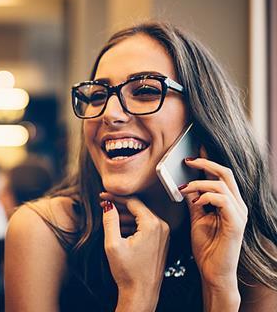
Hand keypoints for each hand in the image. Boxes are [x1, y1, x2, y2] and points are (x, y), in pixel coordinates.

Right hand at [100, 192, 169, 309]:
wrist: (141, 293)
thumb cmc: (129, 273)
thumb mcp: (113, 244)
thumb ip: (110, 221)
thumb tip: (108, 205)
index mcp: (152, 225)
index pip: (133, 201)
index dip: (116, 197)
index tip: (103, 196)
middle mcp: (162, 227)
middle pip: (138, 207)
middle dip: (120, 205)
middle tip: (104, 204)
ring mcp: (164, 235)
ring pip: (142, 216)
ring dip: (125, 216)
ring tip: (110, 218)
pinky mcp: (161, 242)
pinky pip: (146, 226)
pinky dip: (133, 224)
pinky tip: (120, 229)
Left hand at [178, 148, 246, 290]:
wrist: (213, 272)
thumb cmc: (207, 247)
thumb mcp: (196, 218)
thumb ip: (194, 200)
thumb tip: (185, 184)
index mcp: (228, 202)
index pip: (220, 175)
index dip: (207, 160)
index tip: (192, 150)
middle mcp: (237, 205)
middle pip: (225, 173)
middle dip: (205, 162)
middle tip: (187, 160)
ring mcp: (239, 213)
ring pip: (221, 184)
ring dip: (199, 182)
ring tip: (184, 188)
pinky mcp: (236, 223)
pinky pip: (222, 200)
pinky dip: (205, 197)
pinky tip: (195, 202)